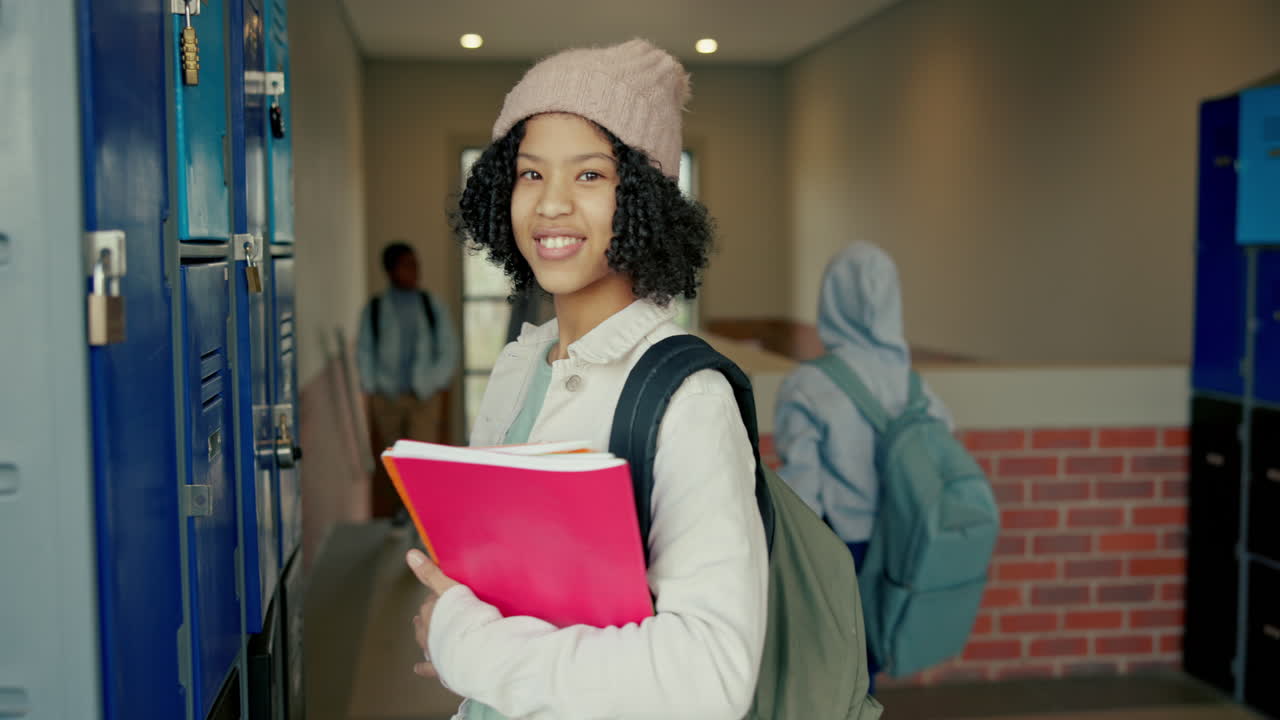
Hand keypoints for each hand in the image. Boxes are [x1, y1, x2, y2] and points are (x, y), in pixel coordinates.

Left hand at [407, 549, 460, 677]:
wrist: (475, 650)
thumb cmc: (465, 619)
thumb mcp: (448, 589)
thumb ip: (430, 573)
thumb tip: (410, 555)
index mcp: (431, 613)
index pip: (430, 601)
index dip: (438, 597)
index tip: (445, 594)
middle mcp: (428, 632)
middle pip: (426, 621)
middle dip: (430, 616)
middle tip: (435, 611)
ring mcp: (435, 650)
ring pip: (426, 642)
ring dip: (426, 637)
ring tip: (425, 633)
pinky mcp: (443, 667)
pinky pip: (430, 668)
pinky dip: (424, 668)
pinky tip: (418, 669)